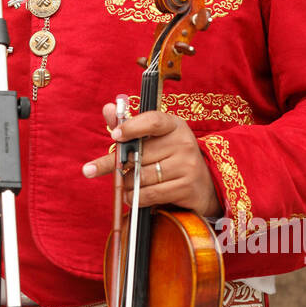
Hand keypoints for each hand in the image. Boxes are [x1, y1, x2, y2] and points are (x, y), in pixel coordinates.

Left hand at [82, 105, 220, 219]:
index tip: (114, 135)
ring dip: (127, 184)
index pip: (153, 121)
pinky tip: (133, 197)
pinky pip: (151, 194)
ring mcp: (188, 165)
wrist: (204, 184)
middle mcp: (184, 143)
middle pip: (140, 154)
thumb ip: (129, 125)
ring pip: (142, 176)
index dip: (131, 127)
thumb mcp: (155, 138)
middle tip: (101, 169)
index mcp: (174, 125)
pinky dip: (137, 198)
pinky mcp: (187, 187)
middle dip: (117, 165)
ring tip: (125, 185)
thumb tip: (107, 109)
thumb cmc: (171, 157)